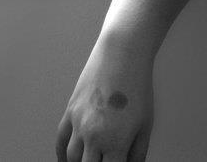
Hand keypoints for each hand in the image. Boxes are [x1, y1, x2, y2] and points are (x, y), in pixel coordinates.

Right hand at [56, 38, 154, 161]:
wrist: (122, 54)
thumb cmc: (138, 85)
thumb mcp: (146, 123)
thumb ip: (138, 152)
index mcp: (115, 141)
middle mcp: (93, 136)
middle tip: (105, 161)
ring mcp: (78, 124)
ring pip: (72, 158)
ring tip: (91, 160)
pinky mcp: (70, 112)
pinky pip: (60, 141)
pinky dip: (62, 155)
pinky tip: (67, 160)